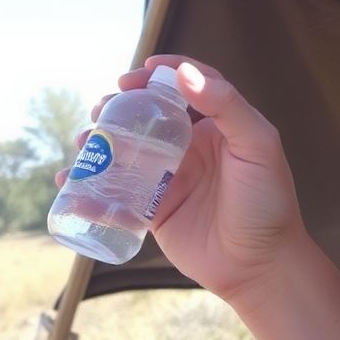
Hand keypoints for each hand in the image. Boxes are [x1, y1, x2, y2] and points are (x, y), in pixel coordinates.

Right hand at [60, 55, 304, 302]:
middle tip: (101, 110)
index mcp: (219, 127)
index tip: (135, 74)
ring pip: (125, 152)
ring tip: (84, 143)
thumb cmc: (268, 202)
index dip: (161, 75)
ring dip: (99, 143)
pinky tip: (72, 183)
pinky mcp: (153, 212)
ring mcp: (170, 180)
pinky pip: (115, 196)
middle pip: (147, 117)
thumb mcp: (258, 146)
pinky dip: (89, 188)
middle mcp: (192, 149)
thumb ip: (228, 107)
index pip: (187, 87)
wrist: (260, 266)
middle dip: (120, 108)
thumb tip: (185, 73)